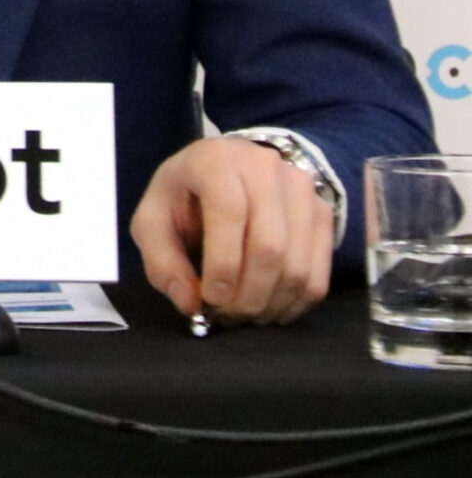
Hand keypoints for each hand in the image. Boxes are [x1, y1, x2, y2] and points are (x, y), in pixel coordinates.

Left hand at [131, 137, 334, 325]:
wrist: (228, 169)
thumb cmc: (185, 195)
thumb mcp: (154, 219)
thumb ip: (162, 261)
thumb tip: (190, 304)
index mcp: (216, 161)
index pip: (230, 213)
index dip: (223, 264)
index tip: (212, 299)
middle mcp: (266, 168)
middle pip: (270, 246)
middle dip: (249, 293)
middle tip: (228, 317)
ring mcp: (301, 189)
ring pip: (298, 264)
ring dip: (272, 303)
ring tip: (246, 315)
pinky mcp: (323, 213)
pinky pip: (319, 271)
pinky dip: (296, 301)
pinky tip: (272, 309)